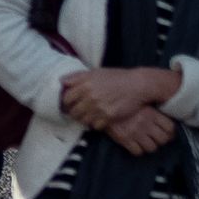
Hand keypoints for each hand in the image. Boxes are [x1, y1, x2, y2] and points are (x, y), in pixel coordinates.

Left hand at [58, 66, 181, 132]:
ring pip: (83, 120)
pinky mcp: (109, 117)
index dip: (66, 103)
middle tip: (78, 112)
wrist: (138, 85)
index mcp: (85, 84)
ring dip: (84, 119)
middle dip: (74, 112)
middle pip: (73, 111)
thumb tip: (61, 81)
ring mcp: (99, 107)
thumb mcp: (96, 72)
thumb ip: (77, 76)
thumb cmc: (116, 77)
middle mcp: (90, 96)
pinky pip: (95, 126)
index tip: (69, 104)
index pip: (66, 98)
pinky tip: (99, 119)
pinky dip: (95, 124)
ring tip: (89, 116)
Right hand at [104, 108, 177, 154]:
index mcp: (151, 113)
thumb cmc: (121, 101)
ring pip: (152, 148)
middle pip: (163, 139)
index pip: (170, 128)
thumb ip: (151, 108)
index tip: (168, 133)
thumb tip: (163, 109)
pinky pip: (138, 152)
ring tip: (146, 142)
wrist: (101, 104)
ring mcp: (135, 132)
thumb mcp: (139, 100)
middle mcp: (145, 123)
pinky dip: (138, 150)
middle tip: (157, 138)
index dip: (171, 132)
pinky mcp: (125, 139)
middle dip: (161, 140)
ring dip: (150, 146)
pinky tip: (136, 144)